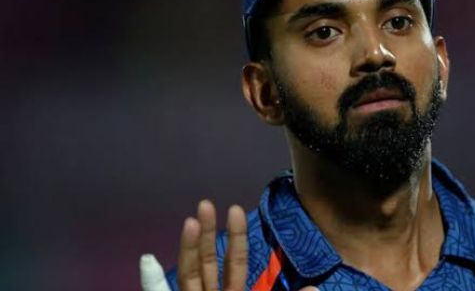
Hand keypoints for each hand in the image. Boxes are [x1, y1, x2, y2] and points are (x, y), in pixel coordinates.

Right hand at [140, 200, 317, 290]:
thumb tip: (315, 289)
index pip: (235, 264)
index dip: (235, 240)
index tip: (236, 210)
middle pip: (207, 263)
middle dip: (206, 235)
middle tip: (206, 204)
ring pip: (188, 276)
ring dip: (186, 249)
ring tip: (189, 220)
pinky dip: (152, 282)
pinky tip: (148, 259)